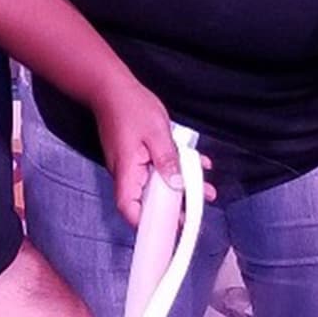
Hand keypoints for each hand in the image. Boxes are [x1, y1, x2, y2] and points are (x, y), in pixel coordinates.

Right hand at [92, 79, 214, 225]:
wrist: (111, 86)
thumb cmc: (130, 107)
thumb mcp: (156, 133)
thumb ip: (167, 161)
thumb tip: (177, 186)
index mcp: (127, 171)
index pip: (129, 208)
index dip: (145, 223)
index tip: (167, 229)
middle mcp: (127, 172)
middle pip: (147, 200)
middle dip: (173, 207)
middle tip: (196, 212)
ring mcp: (132, 164)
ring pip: (157, 182)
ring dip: (181, 186)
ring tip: (206, 190)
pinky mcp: (138, 154)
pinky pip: (158, 166)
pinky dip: (177, 167)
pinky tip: (197, 164)